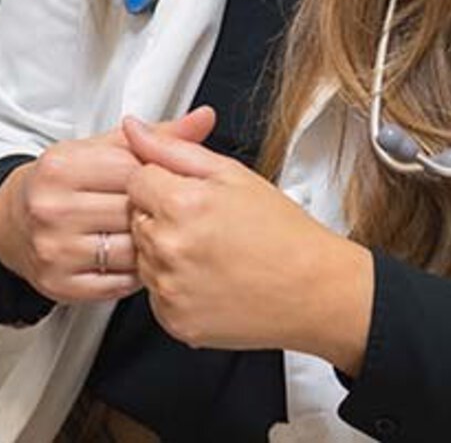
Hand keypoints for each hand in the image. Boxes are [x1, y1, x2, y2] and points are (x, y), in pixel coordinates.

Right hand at [0, 107, 216, 305]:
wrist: (12, 223)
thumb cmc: (62, 184)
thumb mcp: (100, 149)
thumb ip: (155, 137)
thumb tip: (202, 120)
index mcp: (61, 167)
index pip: (133, 171)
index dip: (155, 179)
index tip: (157, 182)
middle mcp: (52, 207)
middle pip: (133, 212)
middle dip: (152, 213)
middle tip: (154, 210)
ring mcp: (54, 249)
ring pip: (131, 251)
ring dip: (147, 246)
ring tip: (143, 233)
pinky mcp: (60, 284)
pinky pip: (119, 284)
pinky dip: (133, 274)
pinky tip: (129, 257)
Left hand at [122, 117, 372, 369]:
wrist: (316, 292)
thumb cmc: (283, 234)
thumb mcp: (231, 173)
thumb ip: (173, 147)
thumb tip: (134, 128)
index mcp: (180, 204)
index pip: (135, 180)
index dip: (162, 182)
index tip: (190, 196)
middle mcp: (169, 248)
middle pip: (136, 218)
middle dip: (162, 216)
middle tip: (207, 225)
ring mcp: (170, 289)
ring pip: (143, 257)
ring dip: (165, 252)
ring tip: (211, 253)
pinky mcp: (176, 321)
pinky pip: (156, 294)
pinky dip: (175, 286)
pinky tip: (209, 279)